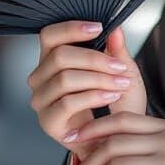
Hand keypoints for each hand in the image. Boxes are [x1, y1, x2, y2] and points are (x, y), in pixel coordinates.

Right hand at [27, 20, 145, 161]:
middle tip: (119, 67)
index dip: (71, 28)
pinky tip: (110, 96)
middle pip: (59, 56)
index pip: (50, 35)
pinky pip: (67, 102)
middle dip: (95, 59)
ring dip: (98, 79)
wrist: (119, 136)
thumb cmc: (118, 103)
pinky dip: (93, 96)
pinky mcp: (48, 122)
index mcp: (53, 60)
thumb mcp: (122, 70)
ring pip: (64, 79)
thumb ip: (117, 50)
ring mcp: (42, 101)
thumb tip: (115, 29)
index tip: (98, 28)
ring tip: (120, 83)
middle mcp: (42, 78)